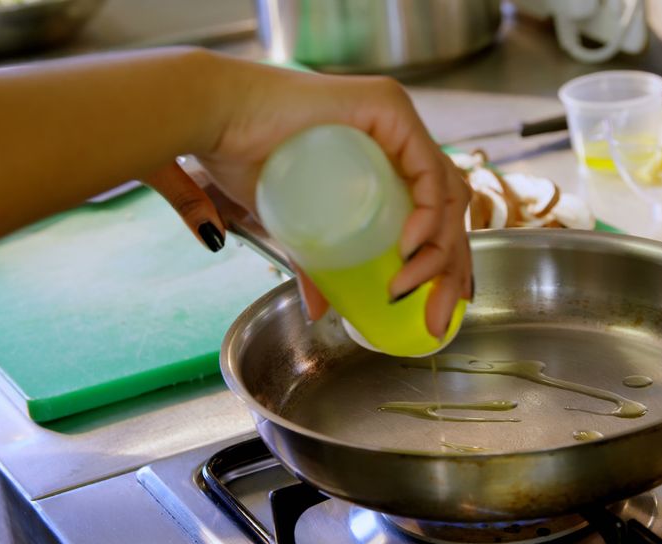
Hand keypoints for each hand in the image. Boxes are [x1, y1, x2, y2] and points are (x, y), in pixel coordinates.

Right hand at [146, 61, 471, 337]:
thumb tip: (319, 308)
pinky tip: (411, 247)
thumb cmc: (238, 156)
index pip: (437, 213)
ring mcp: (397, 119)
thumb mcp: (291, 224)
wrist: (210, 120)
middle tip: (436, 317)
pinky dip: (429, 213)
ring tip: (406, 285)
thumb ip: (311, 261)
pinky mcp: (388, 108)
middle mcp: (400, 134)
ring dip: (439, 250)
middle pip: (449, 208)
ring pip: (445, 193)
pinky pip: (427, 169)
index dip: (448, 265)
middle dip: (452, 271)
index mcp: (386, 154)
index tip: (439, 311)